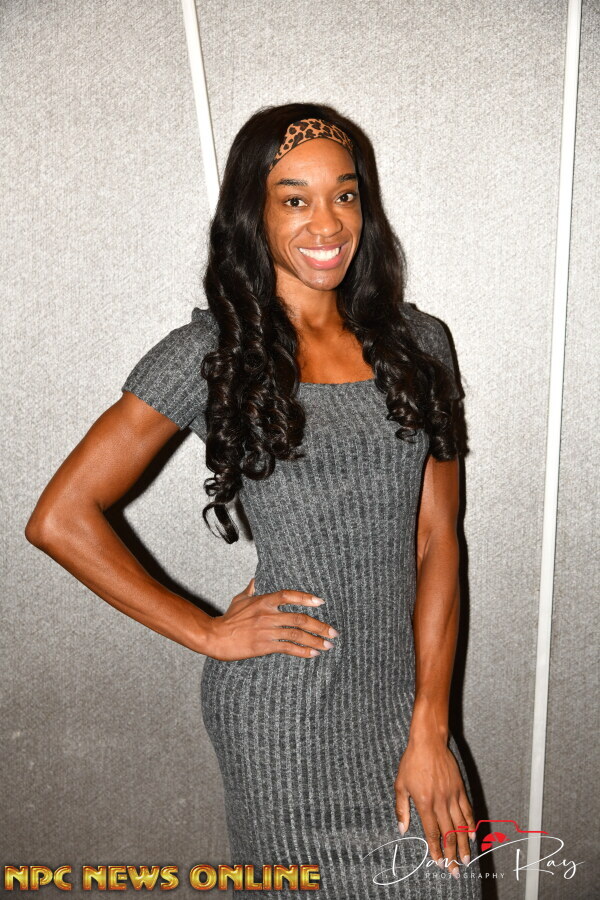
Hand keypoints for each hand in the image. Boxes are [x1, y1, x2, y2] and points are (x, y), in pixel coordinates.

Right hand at [207, 577, 339, 660]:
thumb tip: (256, 580)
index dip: (306, 598)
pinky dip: (303, 651)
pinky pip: (288, 648)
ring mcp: (267, 631)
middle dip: (319, 626)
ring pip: (297, 634)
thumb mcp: (240, 599)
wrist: (215, 637)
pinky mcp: (264, 646)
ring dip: (315, 640)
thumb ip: (251, 590)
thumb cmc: (228, 619)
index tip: (321, 602)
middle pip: (299, 618)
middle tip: (333, 631)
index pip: (288, 595)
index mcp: (263, 601)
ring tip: (328, 645)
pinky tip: (313, 654)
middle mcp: (268, 615)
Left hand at [394, 733, 475, 878]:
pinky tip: (473, 835)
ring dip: (464, 844)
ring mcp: (452, 796)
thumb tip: (402, 829)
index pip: (432, 832)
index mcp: (424, 803)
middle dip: (452, 854)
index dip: (436, 849)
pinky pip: (467, 810)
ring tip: (467, 859)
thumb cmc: (411, 762)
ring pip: (461, 825)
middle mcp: (440, 802)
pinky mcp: (460, 788)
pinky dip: (471, 824)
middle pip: (448, 834)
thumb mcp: (400, 785)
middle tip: (455, 870)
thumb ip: (402, 808)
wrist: (428, 742)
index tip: (439, 862)